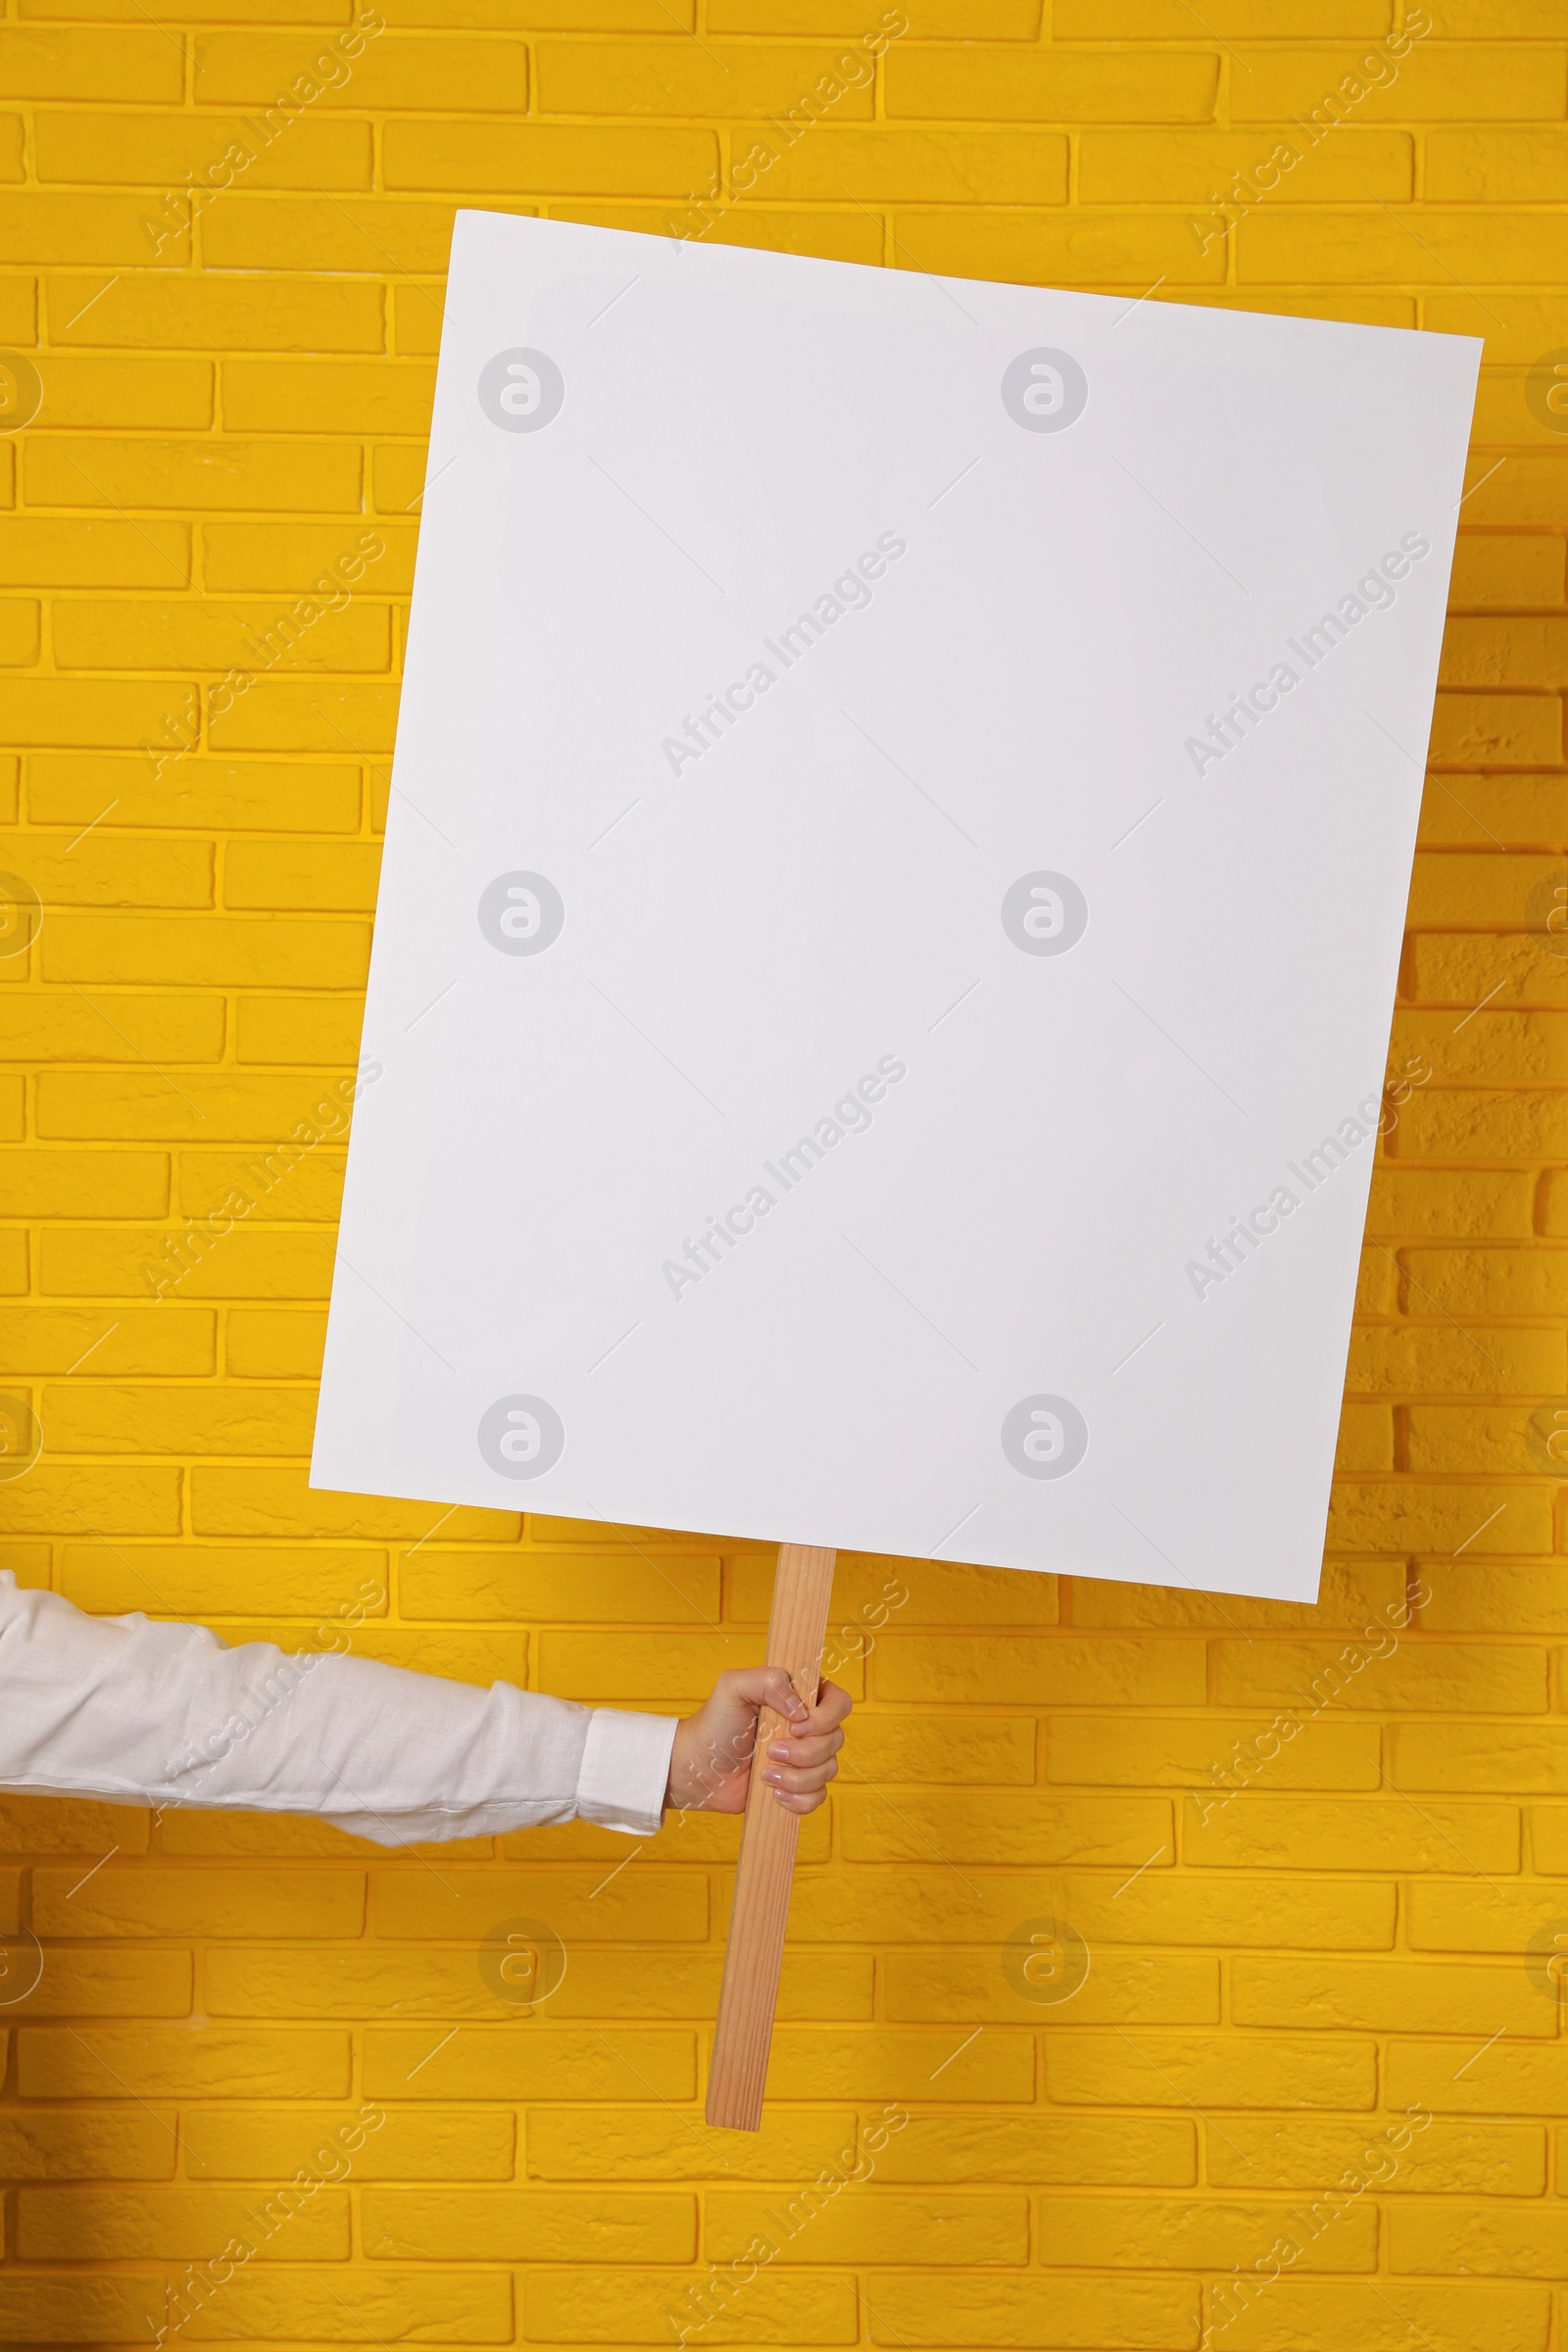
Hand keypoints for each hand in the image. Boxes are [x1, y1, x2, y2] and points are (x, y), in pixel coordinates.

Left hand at [666, 1668, 850, 1816]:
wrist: (698, 1769)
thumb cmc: (715, 1724)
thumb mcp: (733, 1687)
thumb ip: (768, 1680)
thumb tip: (801, 1710)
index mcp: (801, 1697)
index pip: (839, 1703)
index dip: (825, 1718)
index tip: (795, 1726)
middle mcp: (809, 1727)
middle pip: (835, 1740)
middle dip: (804, 1752)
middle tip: (771, 1752)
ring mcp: (805, 1758)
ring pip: (829, 1770)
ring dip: (797, 1777)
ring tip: (764, 1774)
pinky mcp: (798, 1786)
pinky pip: (817, 1797)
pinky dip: (798, 1799)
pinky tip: (774, 1793)